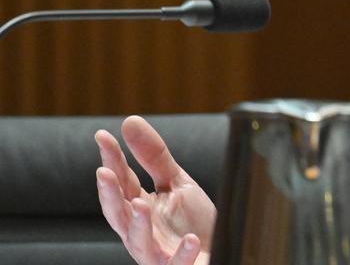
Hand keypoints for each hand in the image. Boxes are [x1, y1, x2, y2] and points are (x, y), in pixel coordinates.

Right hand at [95, 116, 216, 264]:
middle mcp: (142, 232)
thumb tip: (129, 122)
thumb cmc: (194, 221)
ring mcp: (158, 252)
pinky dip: (182, 255)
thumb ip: (154, 157)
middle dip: (110, 195)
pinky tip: (191, 240)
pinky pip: (176, 264)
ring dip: (138, 225)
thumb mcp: (177, 183)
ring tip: (140, 204)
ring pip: (140, 242)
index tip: (103, 136)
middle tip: (104, 172)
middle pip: (119, 215)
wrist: (223, 250)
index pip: (122, 182)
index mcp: (139, 208)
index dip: (112, 161)